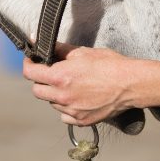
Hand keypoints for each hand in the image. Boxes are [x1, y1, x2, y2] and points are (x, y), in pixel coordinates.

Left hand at [22, 42, 138, 125]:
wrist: (130, 84)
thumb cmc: (108, 64)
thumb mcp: (82, 51)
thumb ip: (58, 48)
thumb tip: (38, 39)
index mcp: (60, 77)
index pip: (30, 73)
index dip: (29, 64)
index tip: (33, 60)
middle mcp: (62, 97)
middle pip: (37, 91)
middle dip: (40, 80)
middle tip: (51, 72)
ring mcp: (71, 111)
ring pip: (52, 103)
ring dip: (55, 94)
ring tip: (70, 84)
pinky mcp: (81, 120)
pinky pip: (65, 116)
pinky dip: (67, 108)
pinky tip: (78, 98)